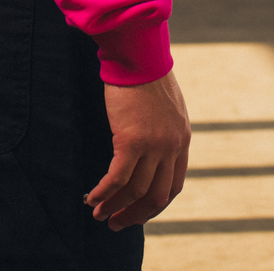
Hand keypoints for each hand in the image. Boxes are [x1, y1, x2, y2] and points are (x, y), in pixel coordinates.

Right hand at [85, 70, 191, 229]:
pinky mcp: (131, 140)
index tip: (137, 211)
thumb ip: (165, 129)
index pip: (174, 185)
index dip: (154, 204)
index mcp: (182, 139)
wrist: (137, 51)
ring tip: (98, 213)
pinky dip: (103, 192)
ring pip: (134, 191)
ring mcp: (153, 145)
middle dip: (135, 215)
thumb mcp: (166, 105)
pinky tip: (92, 197)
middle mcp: (171, 146)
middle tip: (117, 223)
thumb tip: (152, 148)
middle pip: (157, 196)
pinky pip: (117, 178)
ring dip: (115, 206)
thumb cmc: (146, 72)